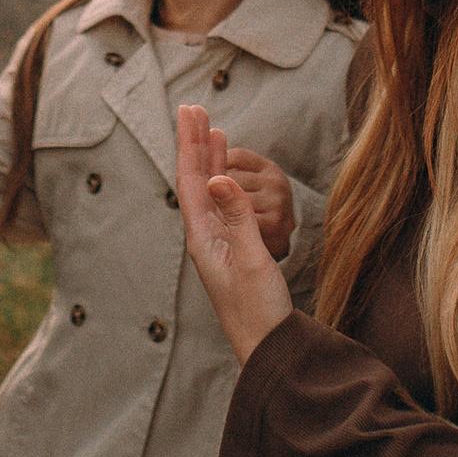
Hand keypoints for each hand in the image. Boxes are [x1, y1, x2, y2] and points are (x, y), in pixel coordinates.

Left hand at [174, 105, 294, 361]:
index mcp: (202, 236)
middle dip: (194, 143)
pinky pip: (223, 207)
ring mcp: (218, 245)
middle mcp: (204, 237)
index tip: (190, 111)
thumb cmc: (259, 310)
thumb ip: (237, 217)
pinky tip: (228, 176)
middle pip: (194, 180)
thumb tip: (217, 177)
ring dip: (208, 159)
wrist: (267, 348)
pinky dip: (225, 183)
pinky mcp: (233, 252)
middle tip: (193, 108)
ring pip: (208, 192)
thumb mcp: (252, 259)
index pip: (191, 179)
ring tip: (210, 130)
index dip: (189, 143)